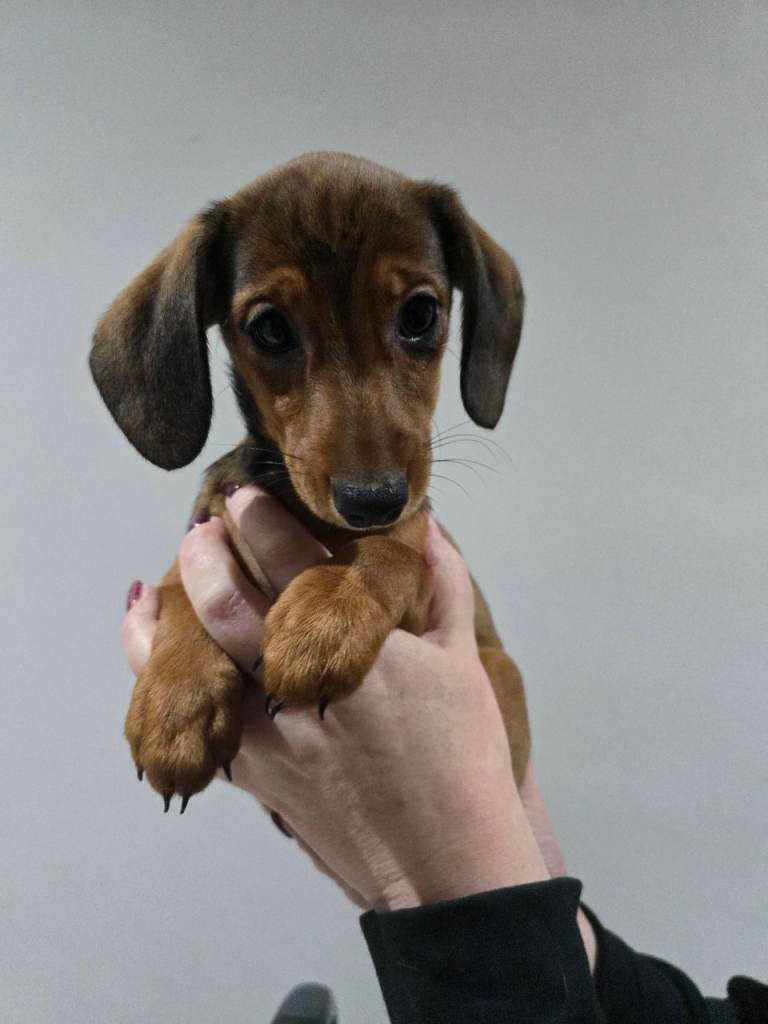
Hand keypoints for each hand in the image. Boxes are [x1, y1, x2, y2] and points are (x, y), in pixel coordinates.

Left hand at [122, 486, 594, 963]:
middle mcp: (296, 684)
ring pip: (187, 665)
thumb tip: (424, 526)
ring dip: (161, 620)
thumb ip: (442, 585)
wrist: (442, 863)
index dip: (258, 516)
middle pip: (224, 603)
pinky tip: (157, 665)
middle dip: (203, 552)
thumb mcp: (463, 663)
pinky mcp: (251, 776)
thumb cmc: (461, 757)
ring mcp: (264, 735)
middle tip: (200, 524)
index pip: (289, 561)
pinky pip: (192, 719)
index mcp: (353, 646)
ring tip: (149, 589)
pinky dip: (164, 686)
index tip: (243, 491)